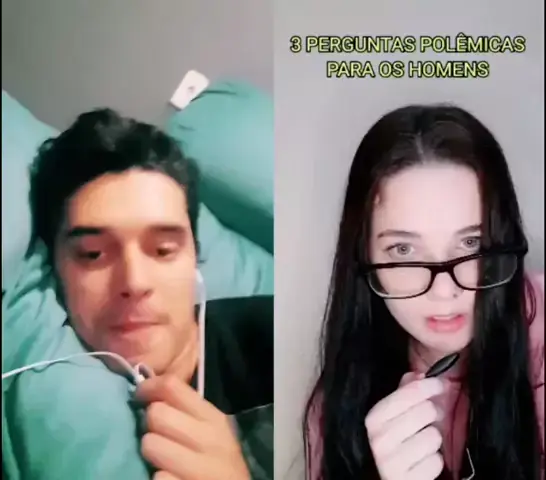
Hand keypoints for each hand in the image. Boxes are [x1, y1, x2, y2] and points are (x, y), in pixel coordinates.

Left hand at [135, 375, 249, 479]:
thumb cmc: (219, 462)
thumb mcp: (213, 431)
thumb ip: (188, 411)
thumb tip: (153, 390)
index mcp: (213, 418)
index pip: (172, 386)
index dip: (148, 387)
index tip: (140, 397)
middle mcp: (209, 439)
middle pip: (156, 413)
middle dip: (149, 425)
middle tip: (158, 434)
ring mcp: (200, 468)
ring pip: (150, 444)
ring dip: (150, 453)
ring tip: (162, 458)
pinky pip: (157, 477)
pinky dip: (158, 478)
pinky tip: (170, 478)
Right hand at [364, 373, 444, 479]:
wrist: (389, 479)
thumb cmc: (393, 444)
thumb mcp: (392, 417)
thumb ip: (403, 393)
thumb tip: (419, 374)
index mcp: (374, 418)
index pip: (408, 394)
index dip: (428, 386)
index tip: (440, 384)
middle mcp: (380, 438)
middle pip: (426, 411)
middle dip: (432, 414)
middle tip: (428, 419)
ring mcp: (392, 462)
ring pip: (434, 436)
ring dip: (433, 440)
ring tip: (422, 443)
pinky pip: (436, 461)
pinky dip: (433, 461)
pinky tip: (422, 461)